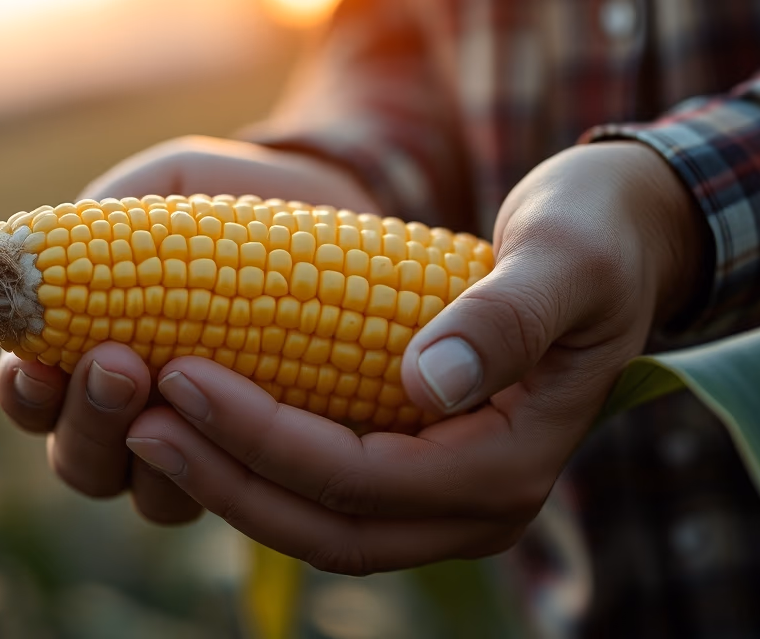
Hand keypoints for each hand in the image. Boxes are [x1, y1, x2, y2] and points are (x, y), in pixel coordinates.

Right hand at [0, 135, 381, 523]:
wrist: (338, 216)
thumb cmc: (236, 204)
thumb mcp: (174, 185)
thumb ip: (116, 211)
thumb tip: (49, 243)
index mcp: (86, 353)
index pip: (32, 396)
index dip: (24, 392)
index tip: (35, 362)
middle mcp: (132, 418)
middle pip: (79, 459)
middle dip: (86, 419)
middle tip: (115, 364)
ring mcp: (196, 449)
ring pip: (148, 493)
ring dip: (149, 450)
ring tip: (173, 383)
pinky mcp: (260, 462)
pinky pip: (229, 493)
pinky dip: (223, 466)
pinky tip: (239, 419)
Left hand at [123, 142, 707, 571]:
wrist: (621, 236)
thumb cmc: (594, 234)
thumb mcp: (564, 260)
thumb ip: (505, 319)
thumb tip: (426, 383)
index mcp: (512, 466)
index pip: (362, 478)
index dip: (263, 437)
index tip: (182, 375)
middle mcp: (481, 505)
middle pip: (328, 525)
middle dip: (226, 479)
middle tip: (137, 418)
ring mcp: (450, 498)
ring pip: (320, 524)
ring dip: (231, 483)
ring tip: (145, 421)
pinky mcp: (424, 471)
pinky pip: (328, 494)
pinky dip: (260, 469)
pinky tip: (200, 419)